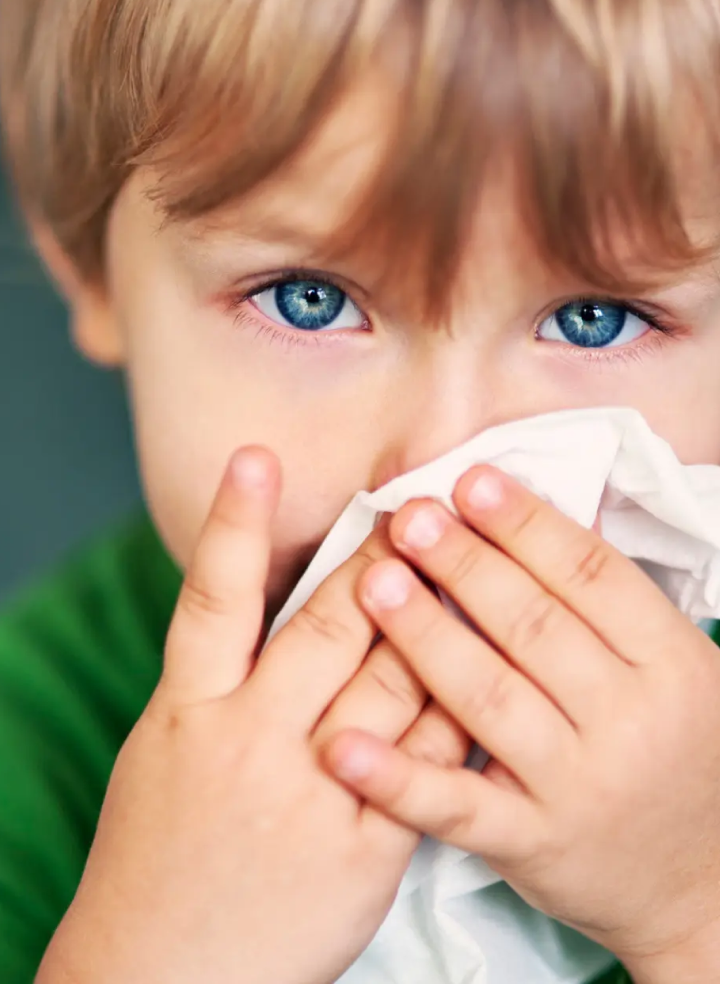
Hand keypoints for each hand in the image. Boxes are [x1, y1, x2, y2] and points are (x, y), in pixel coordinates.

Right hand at [37, 448, 467, 983]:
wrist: (166, 971)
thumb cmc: (161, 848)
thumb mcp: (167, 746)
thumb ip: (218, 675)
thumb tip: (272, 598)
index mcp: (190, 712)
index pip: (213, 599)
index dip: (233, 523)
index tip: (257, 457)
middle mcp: (250, 742)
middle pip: (328, 629)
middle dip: (380, 563)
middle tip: (419, 506)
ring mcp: (313, 794)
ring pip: (391, 682)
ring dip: (435, 618)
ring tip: (466, 562)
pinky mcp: (366, 847)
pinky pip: (427, 762)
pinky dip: (459, 709)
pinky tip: (491, 666)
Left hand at [323, 465, 719, 981]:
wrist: (703, 879)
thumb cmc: (680, 751)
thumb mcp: (676, 668)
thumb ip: (613, 605)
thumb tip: (537, 518)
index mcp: (671, 663)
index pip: (592, 576)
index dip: (526, 523)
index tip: (470, 482)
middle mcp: (628, 721)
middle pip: (534, 626)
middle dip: (464, 565)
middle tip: (410, 517)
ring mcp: (576, 786)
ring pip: (489, 699)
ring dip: (425, 636)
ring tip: (374, 583)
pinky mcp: (529, 843)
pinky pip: (456, 806)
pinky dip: (395, 777)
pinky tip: (341, 744)